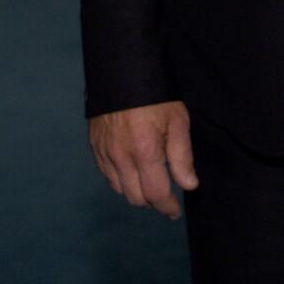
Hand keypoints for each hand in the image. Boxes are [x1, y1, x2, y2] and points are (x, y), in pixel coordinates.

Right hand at [89, 100, 197, 219]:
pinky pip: (107, 176)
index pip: (156, 194)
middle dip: (153, 201)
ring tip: (150, 183)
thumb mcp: (177, 121)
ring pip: (120, 190)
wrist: (121, 72)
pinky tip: (132, 172)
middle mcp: (121, 158)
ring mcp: (104, 154)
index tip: (175, 212)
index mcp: (144, 152)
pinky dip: (121, 181)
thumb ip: (182, 156)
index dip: (167, 207)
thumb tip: (189, 185)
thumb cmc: (156, 95)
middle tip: (165, 196)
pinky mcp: (95, 148)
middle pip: (136, 198)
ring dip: (136, 192)